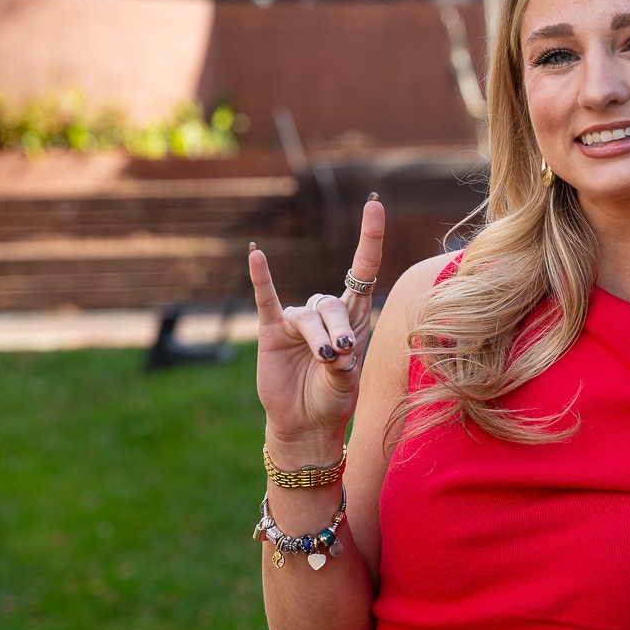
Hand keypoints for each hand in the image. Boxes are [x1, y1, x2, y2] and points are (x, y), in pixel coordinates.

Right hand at [249, 194, 385, 453]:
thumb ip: (342, 368)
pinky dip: (261, 278)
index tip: (373, 204)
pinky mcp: (272, 332)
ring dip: (317, 337)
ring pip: (307, 316)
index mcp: (354, 320)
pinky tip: (255, 255)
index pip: (363, 272)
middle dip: (338, 329)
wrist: (304, 425)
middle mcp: (326, 315)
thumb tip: (338, 355)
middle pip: (333, 304)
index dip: (369, 238)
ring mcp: (298, 323)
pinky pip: (266, 300)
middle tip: (340, 357)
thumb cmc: (331, 402)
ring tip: (326, 360)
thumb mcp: (345, 386)